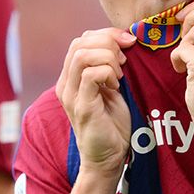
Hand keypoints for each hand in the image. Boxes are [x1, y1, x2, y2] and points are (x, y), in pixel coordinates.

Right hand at [55, 28, 135, 175]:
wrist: (108, 158)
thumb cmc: (112, 124)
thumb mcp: (110, 89)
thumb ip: (109, 68)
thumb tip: (124, 42)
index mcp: (70, 78)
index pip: (80, 40)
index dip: (106, 35)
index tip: (128, 43)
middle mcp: (65, 84)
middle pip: (79, 43)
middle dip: (109, 42)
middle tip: (125, 59)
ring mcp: (71, 95)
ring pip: (82, 55)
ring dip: (108, 58)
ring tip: (120, 74)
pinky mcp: (82, 107)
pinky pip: (91, 75)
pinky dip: (108, 73)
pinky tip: (117, 86)